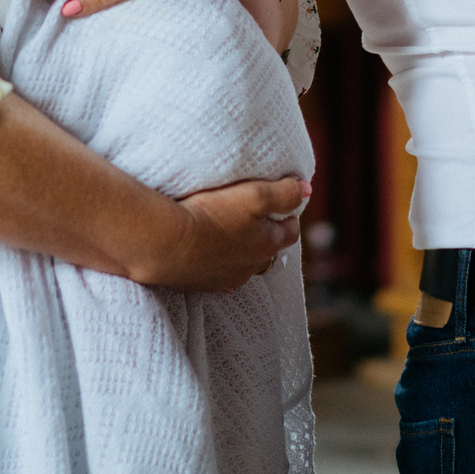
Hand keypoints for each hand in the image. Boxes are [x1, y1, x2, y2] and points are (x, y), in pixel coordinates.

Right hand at [126, 176, 305, 291]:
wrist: (167, 243)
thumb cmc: (213, 215)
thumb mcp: (255, 195)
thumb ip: (284, 193)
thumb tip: (307, 190)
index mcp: (267, 245)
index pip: (290, 232)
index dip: (289, 218)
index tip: (284, 209)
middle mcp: (250, 267)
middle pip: (267, 252)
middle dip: (266, 238)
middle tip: (258, 222)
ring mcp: (224, 279)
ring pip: (242, 266)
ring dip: (240, 253)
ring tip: (230, 237)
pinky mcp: (200, 283)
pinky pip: (216, 275)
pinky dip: (217, 265)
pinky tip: (207, 255)